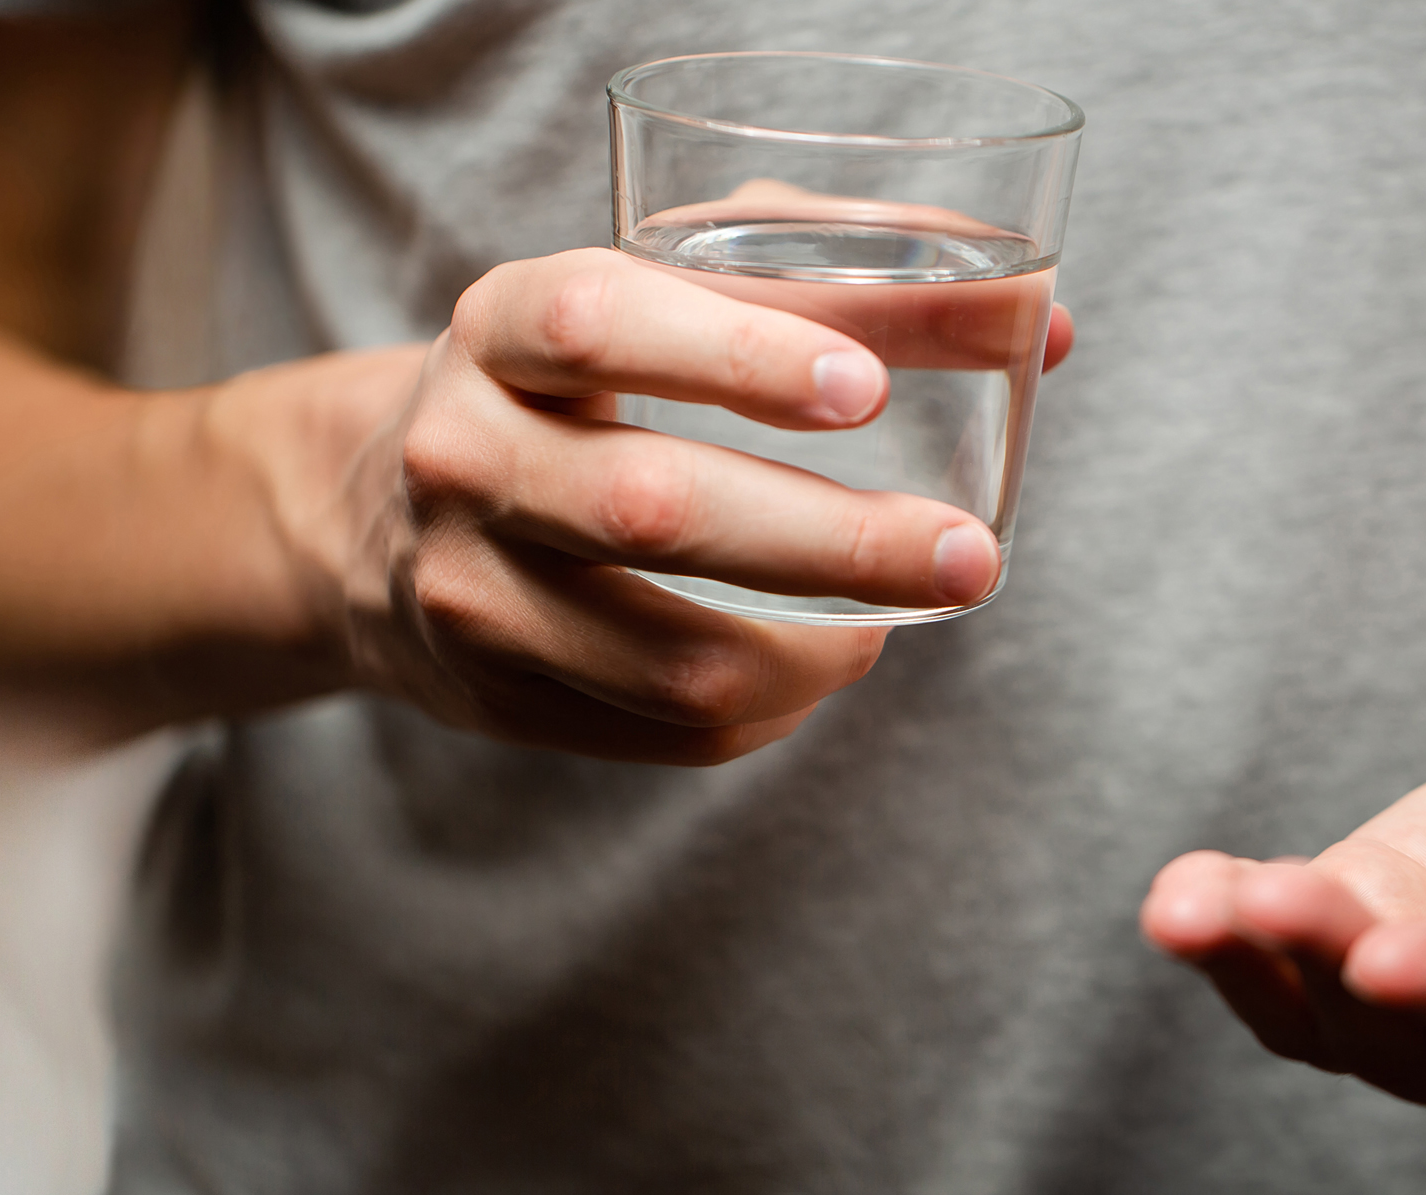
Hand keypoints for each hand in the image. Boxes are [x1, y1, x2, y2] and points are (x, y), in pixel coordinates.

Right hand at [232, 247, 1072, 763]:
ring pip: (673, 659)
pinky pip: (670, 733)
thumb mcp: (664, 290)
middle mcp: (465, 456)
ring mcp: (471, 592)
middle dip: (837, 543)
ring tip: (901, 617)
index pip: (599, 326)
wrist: (377, 517)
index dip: (737, 355)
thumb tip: (1048, 328)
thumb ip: (845, 274)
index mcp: (502, 327)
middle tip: (970, 558)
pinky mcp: (497, 698)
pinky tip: (818, 660)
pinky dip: (776, 708)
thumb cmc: (582, 379)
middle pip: (654, 511)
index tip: (868, 391)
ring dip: (821, 650)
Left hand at [1141, 697, 1425, 1135]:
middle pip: (1414, 1034)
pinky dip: (1235, 918)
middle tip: (1283, 908)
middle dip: (1339, 974)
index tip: (1405, 957)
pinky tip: (1188, 889)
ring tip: (1193, 906)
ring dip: (1258, 955)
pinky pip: (1293, 935)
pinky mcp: (1387, 898)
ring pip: (1328, 1004)